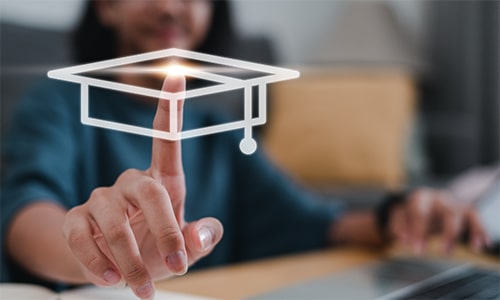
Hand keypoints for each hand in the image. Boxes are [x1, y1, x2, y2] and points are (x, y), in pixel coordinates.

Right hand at [63, 73, 222, 299]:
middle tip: (178, 266)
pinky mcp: (76, 220)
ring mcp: (101, 199)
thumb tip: (206, 233)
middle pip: (149, 191)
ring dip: (131, 259)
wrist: (113, 269)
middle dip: (166, 231)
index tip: (177, 75)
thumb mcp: (183, 251)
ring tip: (142, 287)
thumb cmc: (155, 252)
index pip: (166, 140)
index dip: (171, 109)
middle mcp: (130, 183)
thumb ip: (198, 240)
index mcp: (161, 183)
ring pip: (115, 221)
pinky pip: (83, 236)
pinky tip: (109, 278)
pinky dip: (97, 260)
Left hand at [387, 188, 488, 254]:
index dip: (417, 230)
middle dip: (444, 232)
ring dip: (454, 234)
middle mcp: (439, 199)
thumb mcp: (402, 214)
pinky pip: (475, 219)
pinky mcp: (467, 210)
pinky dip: (480, 231)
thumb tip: (402, 238)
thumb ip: (399, 225)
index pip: (419, 212)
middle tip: (439, 252)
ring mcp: (454, 203)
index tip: (416, 247)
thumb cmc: (415, 211)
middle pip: (445, 212)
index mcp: (420, 198)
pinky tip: (480, 244)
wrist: (432, 200)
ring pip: (458, 215)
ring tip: (447, 251)